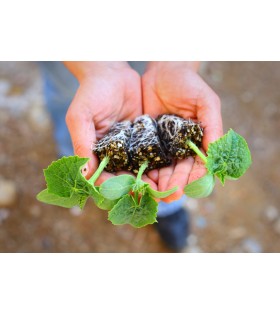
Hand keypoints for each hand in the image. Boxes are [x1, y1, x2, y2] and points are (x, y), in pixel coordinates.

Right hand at [64, 62, 156, 188]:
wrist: (113, 72)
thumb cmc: (91, 92)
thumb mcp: (81, 116)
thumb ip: (82, 143)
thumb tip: (85, 174)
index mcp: (95, 152)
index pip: (103, 176)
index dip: (115, 186)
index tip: (129, 191)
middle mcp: (112, 153)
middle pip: (124, 177)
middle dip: (137, 187)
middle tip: (153, 195)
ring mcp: (129, 147)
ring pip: (139, 169)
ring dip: (150, 180)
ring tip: (164, 187)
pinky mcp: (144, 138)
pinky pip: (151, 154)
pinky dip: (159, 164)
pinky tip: (170, 170)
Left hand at [142, 61, 222, 201]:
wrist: (163, 70)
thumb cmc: (189, 84)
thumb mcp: (206, 102)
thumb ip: (213, 127)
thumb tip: (215, 154)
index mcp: (198, 142)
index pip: (197, 166)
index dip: (191, 179)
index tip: (184, 188)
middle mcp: (181, 147)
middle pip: (179, 172)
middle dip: (173, 185)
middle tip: (165, 196)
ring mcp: (163, 145)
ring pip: (162, 169)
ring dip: (157, 183)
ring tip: (151, 192)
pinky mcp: (146, 140)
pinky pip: (145, 158)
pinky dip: (143, 169)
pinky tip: (139, 177)